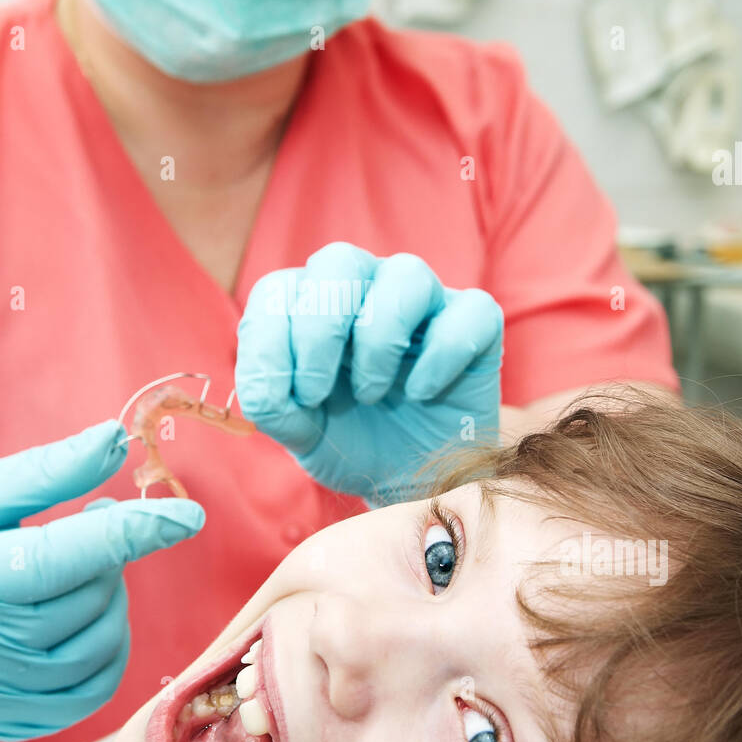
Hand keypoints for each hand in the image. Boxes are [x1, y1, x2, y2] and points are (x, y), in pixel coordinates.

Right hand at [0, 420, 204, 739]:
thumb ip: (45, 472)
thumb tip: (115, 440)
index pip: (64, 558)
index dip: (131, 532)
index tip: (190, 514)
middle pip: (90, 598)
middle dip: (108, 555)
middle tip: (85, 525)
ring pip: (103, 645)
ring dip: (109, 601)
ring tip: (76, 571)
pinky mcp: (12, 723)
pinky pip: (94, 691)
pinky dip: (106, 649)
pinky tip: (81, 616)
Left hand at [235, 242, 502, 502]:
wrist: (414, 479)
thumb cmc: (352, 439)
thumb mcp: (300, 432)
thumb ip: (272, 405)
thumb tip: (266, 389)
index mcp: (312, 302)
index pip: (277, 290)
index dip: (269, 343)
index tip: (280, 400)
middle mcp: (367, 286)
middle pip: (339, 262)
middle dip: (319, 330)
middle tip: (317, 393)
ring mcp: (424, 299)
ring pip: (406, 274)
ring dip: (378, 340)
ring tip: (370, 394)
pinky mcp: (475, 323)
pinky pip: (468, 312)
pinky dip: (441, 355)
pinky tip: (422, 393)